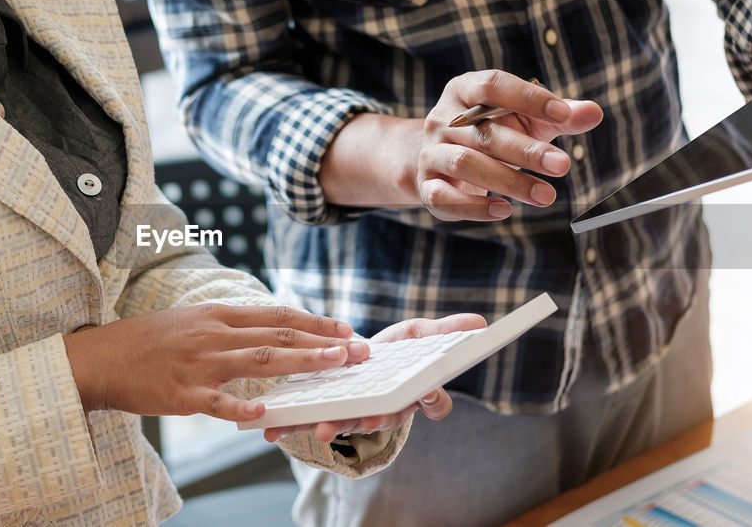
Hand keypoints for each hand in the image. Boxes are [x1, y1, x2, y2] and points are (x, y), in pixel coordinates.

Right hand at [63, 305, 368, 421]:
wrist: (100, 358)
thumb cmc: (148, 341)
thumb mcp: (191, 320)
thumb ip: (228, 326)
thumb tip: (267, 331)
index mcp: (218, 315)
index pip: (277, 315)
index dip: (314, 321)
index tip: (345, 328)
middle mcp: (214, 334)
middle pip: (278, 335)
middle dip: (323, 342)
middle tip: (357, 349)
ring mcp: (199, 363)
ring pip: (259, 360)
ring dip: (301, 361)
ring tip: (333, 365)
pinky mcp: (182, 393)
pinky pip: (217, 401)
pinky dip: (242, 404)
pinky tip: (265, 410)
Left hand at [261, 313, 487, 442]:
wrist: (367, 362)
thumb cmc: (401, 352)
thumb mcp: (425, 337)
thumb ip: (448, 333)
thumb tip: (480, 323)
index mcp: (408, 394)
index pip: (420, 405)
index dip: (417, 405)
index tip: (414, 402)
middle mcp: (381, 410)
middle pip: (375, 419)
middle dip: (360, 420)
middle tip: (350, 421)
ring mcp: (351, 411)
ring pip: (339, 422)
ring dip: (324, 425)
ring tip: (311, 428)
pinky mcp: (324, 408)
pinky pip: (309, 418)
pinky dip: (291, 422)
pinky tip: (271, 427)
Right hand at [320, 71, 601, 221]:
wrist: (438, 156)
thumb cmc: (491, 130)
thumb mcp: (525, 118)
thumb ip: (558, 116)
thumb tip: (594, 113)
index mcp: (464, 90)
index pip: (493, 86)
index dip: (527, 98)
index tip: (563, 114)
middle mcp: (442, 119)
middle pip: (484, 132)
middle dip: (526, 151)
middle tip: (563, 166)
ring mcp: (432, 153)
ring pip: (466, 164)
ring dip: (508, 181)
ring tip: (546, 196)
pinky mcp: (428, 186)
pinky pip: (446, 198)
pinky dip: (475, 207)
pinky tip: (504, 210)